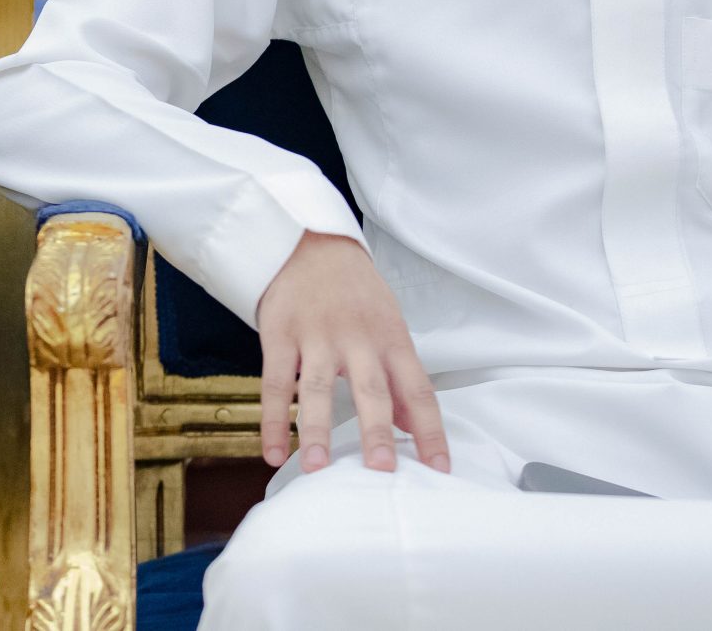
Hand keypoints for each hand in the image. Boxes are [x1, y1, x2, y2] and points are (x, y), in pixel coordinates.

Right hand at [255, 231, 446, 475]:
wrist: (308, 241)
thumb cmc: (355, 292)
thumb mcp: (388, 325)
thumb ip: (399, 377)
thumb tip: (413, 428)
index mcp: (391, 338)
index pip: (418, 389)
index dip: (431, 430)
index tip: (440, 468)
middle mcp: (357, 338)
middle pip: (371, 390)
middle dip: (377, 432)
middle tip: (382, 469)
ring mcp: (316, 336)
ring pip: (318, 388)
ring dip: (317, 429)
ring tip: (317, 468)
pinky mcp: (280, 334)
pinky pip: (275, 383)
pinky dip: (272, 420)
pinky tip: (272, 452)